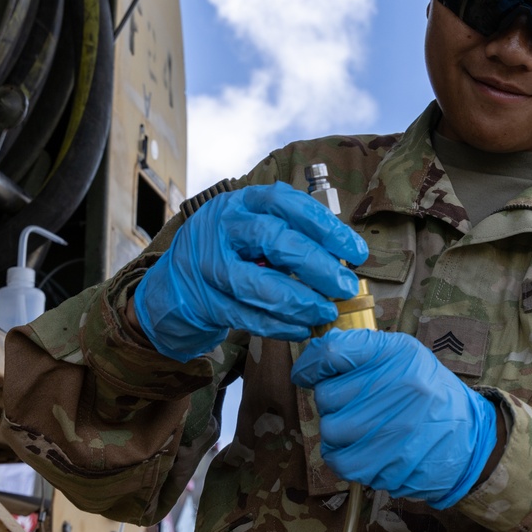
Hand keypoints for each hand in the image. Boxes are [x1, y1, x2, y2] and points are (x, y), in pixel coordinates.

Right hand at [134, 183, 367, 360]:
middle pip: (272, 239)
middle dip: (316, 265)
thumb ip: (291, 235)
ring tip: (326, 313)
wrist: (175, 284)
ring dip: (299, 301)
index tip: (356, 251)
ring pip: (257, 282)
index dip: (325, 227)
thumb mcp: (254, 230)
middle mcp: (222, 226)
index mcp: (242, 202)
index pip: (287, 203)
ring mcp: (208, 264)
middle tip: (345, 286)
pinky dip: (277, 325)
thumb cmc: (229, 253)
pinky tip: (301, 329)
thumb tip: (343, 258)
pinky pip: (246, 315)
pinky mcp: (203, 300)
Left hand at [290, 330, 497, 508]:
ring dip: (337, 428)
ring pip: (329, 429)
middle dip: (332, 400)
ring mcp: (391, 430)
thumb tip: (313, 357)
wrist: (467, 438)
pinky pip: (338, 459)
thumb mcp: (404, 355)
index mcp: (396, 354)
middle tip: (353, 402)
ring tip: (358, 425)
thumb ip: (361, 349)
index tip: (309, 372)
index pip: (332, 352)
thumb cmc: (428, 393)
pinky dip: (342, 454)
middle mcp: (395, 388)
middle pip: (325, 394)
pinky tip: (360, 446)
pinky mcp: (386, 464)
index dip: (311, 363)